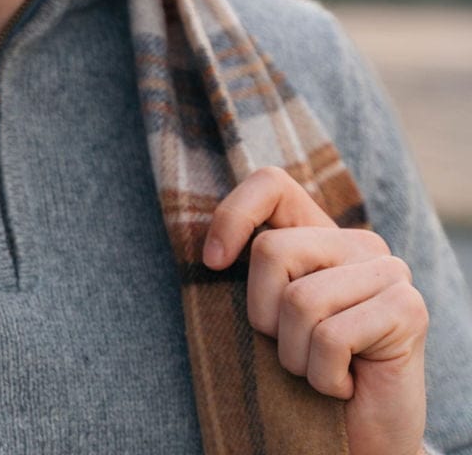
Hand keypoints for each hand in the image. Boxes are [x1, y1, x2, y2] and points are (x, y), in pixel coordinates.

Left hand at [203, 166, 427, 454]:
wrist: (357, 439)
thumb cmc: (303, 371)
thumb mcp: (267, 313)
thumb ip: (249, 272)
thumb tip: (203, 248)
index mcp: (318, 232)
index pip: (270, 183)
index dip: (233, 216)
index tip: (213, 263)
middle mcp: (357, 242)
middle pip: (271, 250)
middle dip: (263, 314)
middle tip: (291, 347)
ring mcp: (388, 272)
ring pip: (299, 299)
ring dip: (295, 355)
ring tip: (319, 370)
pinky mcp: (409, 309)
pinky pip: (331, 337)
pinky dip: (324, 376)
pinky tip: (344, 385)